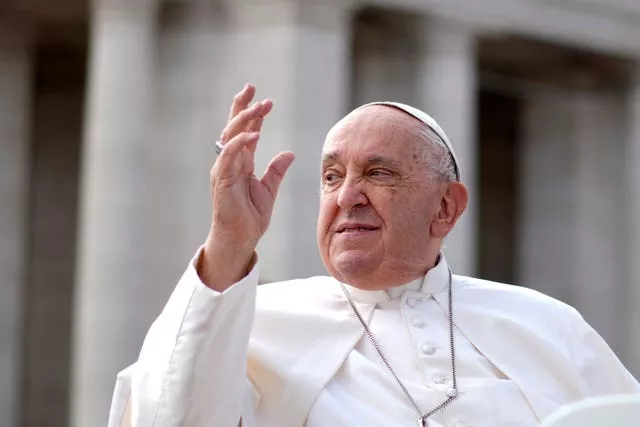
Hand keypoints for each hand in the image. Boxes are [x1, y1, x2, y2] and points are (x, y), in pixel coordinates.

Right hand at [199, 84, 294, 290]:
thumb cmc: (250, 217)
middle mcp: (229, 162)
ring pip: (230, 137)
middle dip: (242, 106)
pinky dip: (239, 144)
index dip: (253, 115)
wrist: (240, 239)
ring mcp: (223, 170)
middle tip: (253, 88)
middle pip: (232, 127)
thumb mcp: (269, 190)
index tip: (265, 100)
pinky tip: (253, 134)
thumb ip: (276, 170)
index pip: (244, 132)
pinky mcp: (221, 181)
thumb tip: (289, 153)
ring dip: (244, 120)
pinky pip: (229, 156)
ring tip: (259, 107)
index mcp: (239, 163)